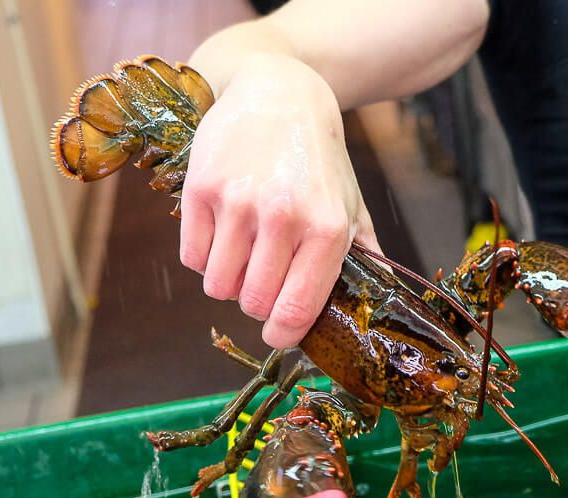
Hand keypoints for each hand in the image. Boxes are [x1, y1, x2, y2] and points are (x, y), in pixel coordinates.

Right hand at [179, 53, 380, 348]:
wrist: (278, 93)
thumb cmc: (318, 160)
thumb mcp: (350, 204)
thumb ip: (364, 255)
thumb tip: (375, 301)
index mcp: (327, 228)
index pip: (295, 309)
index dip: (282, 334)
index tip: (276, 334)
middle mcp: (283, 216)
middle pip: (252, 303)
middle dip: (254, 304)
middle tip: (260, 283)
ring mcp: (238, 202)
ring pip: (217, 285)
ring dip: (226, 282)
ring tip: (241, 256)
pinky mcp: (201, 189)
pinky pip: (192, 257)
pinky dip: (203, 257)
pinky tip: (221, 234)